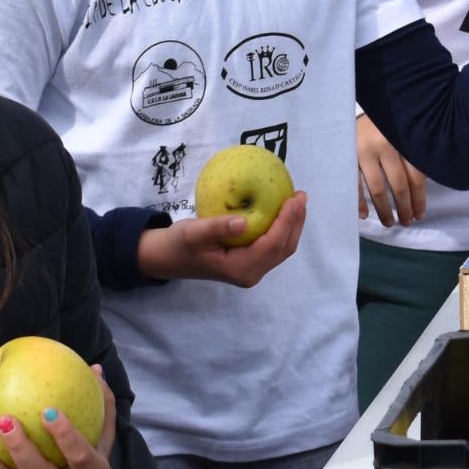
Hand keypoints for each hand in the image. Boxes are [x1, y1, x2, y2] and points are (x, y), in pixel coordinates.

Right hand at [133, 192, 306, 285]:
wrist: (167, 258)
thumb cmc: (179, 244)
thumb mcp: (193, 233)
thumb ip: (217, 228)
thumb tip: (243, 222)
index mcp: (240, 269)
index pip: (272, 244)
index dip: (287, 222)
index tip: (294, 198)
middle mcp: (249, 273)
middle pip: (283, 248)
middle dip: (296, 222)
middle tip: (301, 195)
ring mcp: (250, 270)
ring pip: (280, 248)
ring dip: (292, 225)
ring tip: (297, 200)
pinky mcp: (248, 263)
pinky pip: (271, 245)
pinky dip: (280, 227)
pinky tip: (280, 209)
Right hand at [357, 115, 427, 225]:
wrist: (355, 108)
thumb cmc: (383, 122)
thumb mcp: (403, 132)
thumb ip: (412, 153)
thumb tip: (422, 186)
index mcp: (404, 139)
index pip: (415, 175)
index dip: (419, 198)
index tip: (420, 215)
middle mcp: (385, 145)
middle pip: (398, 184)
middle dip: (404, 207)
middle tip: (406, 222)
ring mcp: (364, 150)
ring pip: (377, 188)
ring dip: (384, 209)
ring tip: (389, 223)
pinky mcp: (347, 155)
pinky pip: (354, 183)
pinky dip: (359, 201)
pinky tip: (365, 215)